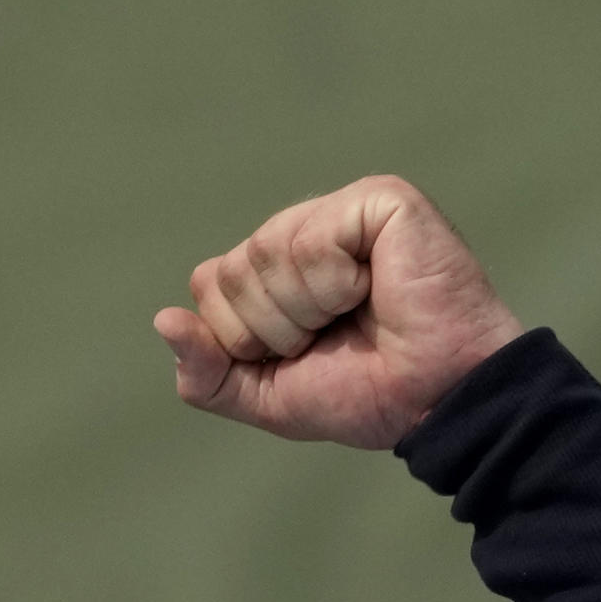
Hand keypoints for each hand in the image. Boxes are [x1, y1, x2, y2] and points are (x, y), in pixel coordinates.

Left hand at [154, 175, 521, 448]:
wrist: (437, 402)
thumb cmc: (368, 395)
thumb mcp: (267, 396)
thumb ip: (206, 371)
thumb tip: (163, 320)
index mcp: (276, 268)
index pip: (208, 284)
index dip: (242, 337)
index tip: (301, 354)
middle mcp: (304, 230)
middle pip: (230, 271)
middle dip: (273, 326)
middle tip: (334, 336)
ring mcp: (342, 209)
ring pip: (266, 254)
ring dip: (307, 309)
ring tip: (359, 313)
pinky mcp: (380, 199)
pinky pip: (312, 241)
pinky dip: (336, 284)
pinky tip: (376, 287)